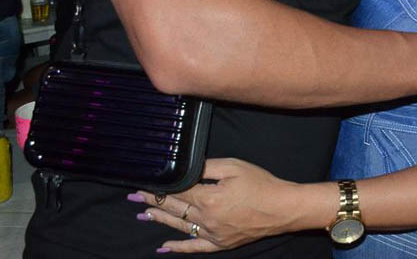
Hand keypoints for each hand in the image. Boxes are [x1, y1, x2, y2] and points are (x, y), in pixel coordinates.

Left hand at [131, 158, 307, 252]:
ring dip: (159, 219)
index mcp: (208, 198)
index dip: (159, 186)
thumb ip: (207, 167)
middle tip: (134, 196)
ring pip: (179, 227)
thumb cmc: (261, 184)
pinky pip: (194, 247)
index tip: (143, 182)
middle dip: (152, 201)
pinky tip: (163, 247)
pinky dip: (178, 248)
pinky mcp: (220, 244)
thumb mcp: (234, 167)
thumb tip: (186, 167)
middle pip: (174, 208)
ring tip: (142, 214)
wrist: (283, 207)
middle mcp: (206, 219)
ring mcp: (212, 234)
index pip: (176, 191)